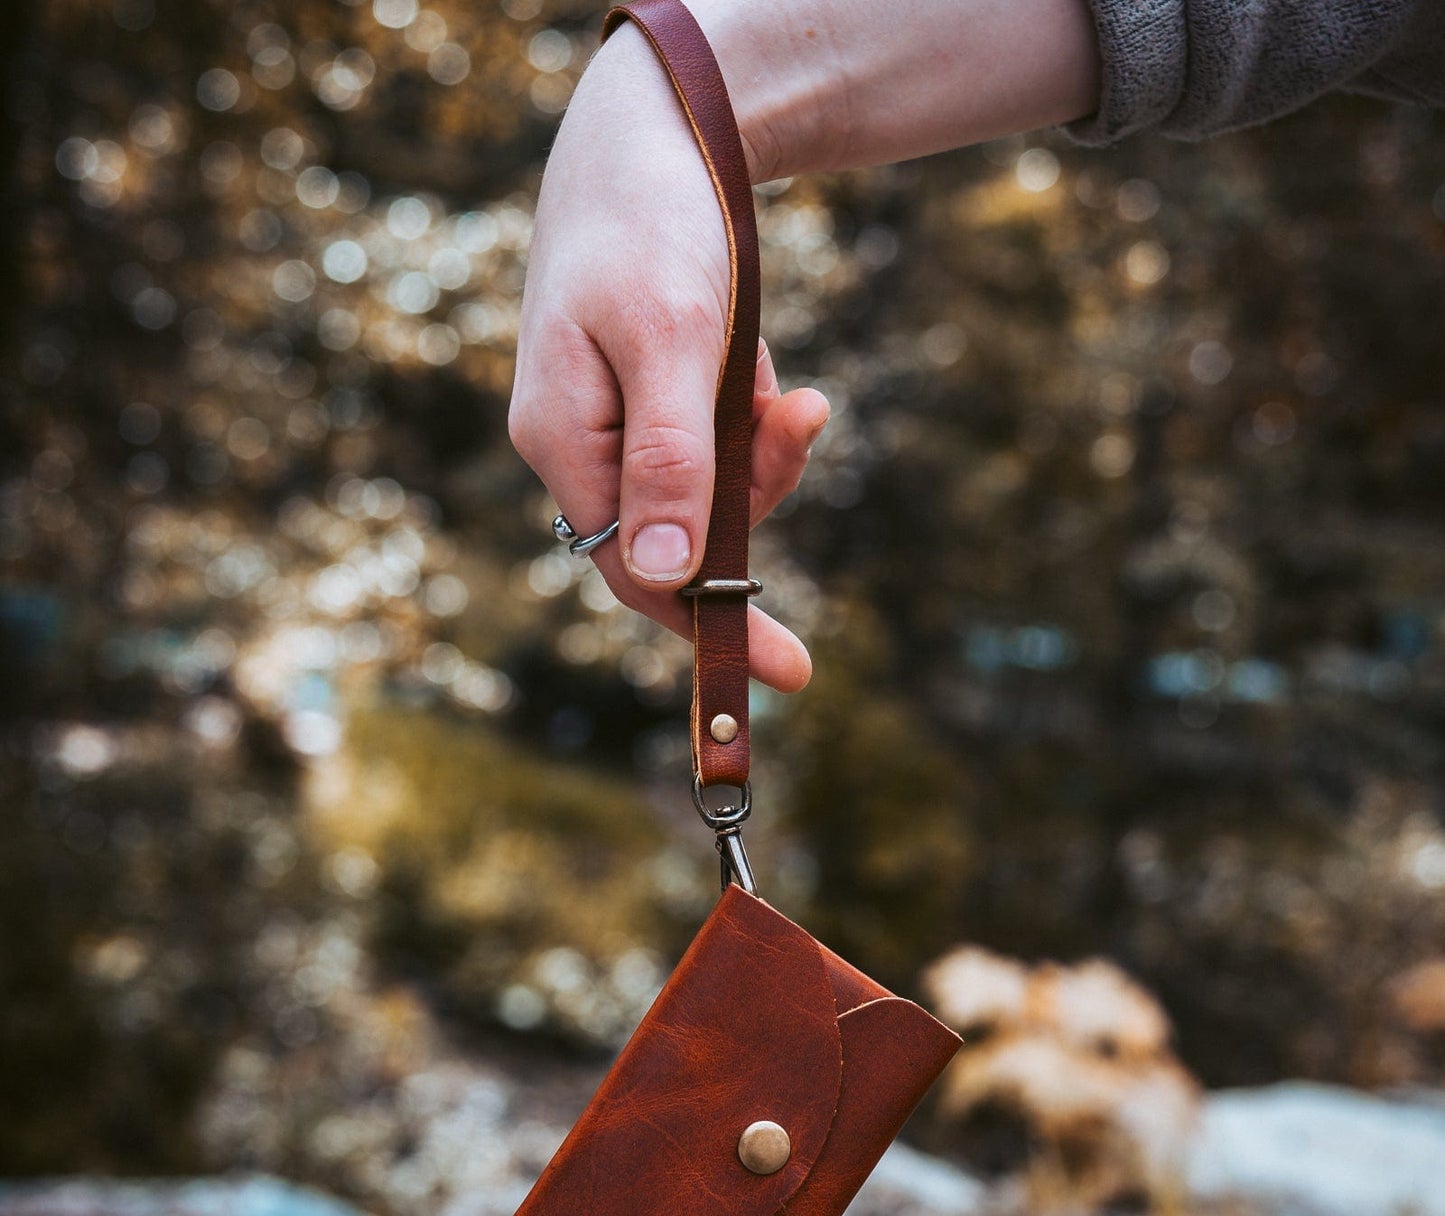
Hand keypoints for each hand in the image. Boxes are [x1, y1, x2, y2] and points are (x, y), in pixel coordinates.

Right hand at [508, 22, 827, 693]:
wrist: (652, 134)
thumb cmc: (651, 224)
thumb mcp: (670, 339)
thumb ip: (670, 460)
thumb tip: (664, 577)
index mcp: (563, 440)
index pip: (635, 570)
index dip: (708, 622)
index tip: (786, 672)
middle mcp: (581, 445)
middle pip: (681, 533)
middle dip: (754, 494)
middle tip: (801, 414)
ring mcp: (614, 426)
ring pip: (708, 490)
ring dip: (760, 445)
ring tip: (776, 372)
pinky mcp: (651, 403)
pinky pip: (715, 444)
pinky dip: (751, 415)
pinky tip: (757, 364)